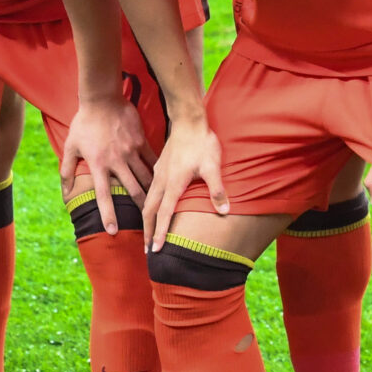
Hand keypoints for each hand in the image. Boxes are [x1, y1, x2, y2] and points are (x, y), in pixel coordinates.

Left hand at [58, 91, 152, 233]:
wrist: (102, 98)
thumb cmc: (84, 123)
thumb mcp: (71, 146)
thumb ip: (67, 171)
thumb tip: (65, 193)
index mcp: (98, 164)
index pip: (104, 195)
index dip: (108, 214)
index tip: (113, 231)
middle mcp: (117, 161)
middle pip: (132, 190)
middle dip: (141, 209)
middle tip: (147, 225)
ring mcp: (131, 151)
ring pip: (146, 177)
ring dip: (152, 193)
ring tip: (158, 208)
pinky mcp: (141, 141)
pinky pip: (152, 160)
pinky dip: (158, 172)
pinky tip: (164, 182)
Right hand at [141, 114, 224, 251]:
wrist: (188, 120)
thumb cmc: (201, 143)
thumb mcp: (212, 166)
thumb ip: (217, 189)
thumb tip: (225, 211)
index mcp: (173, 183)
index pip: (164, 214)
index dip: (160, 233)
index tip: (156, 250)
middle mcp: (161, 181)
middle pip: (149, 211)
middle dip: (148, 232)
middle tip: (147, 252)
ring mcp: (158, 174)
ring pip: (147, 201)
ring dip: (147, 220)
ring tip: (148, 234)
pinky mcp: (160, 168)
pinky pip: (150, 191)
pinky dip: (149, 205)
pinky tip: (152, 209)